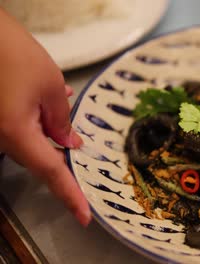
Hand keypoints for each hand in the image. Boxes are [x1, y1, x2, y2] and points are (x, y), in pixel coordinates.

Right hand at [0, 9, 90, 225]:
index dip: (69, 195)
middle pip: (39, 155)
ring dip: (48, 125)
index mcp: (16, 133)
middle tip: (74, 128)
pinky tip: (46, 98)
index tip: (83, 216)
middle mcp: (0, 137)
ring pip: (29, 139)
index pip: (51, 172)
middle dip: (60, 145)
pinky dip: (35, 118)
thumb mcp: (50, 86)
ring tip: (57, 97)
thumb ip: (61, 120)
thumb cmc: (14, 55)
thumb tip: (69, 142)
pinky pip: (17, 128)